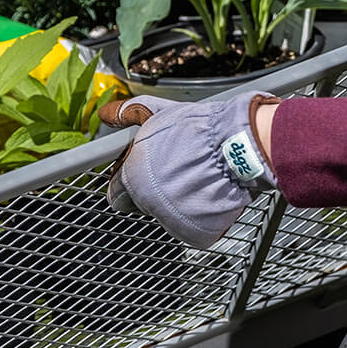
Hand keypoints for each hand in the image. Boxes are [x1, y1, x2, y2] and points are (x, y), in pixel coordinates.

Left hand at [98, 91, 278, 247]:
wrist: (240, 146)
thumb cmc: (202, 130)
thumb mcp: (159, 114)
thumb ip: (127, 114)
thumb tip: (106, 113)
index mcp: (134, 176)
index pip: (119, 190)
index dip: (134, 179)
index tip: (150, 172)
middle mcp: (149, 202)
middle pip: (144, 204)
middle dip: (157, 191)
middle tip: (179, 172)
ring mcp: (173, 221)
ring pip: (169, 217)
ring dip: (179, 204)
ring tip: (198, 181)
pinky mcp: (196, 234)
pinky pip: (193, 229)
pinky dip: (201, 218)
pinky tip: (209, 196)